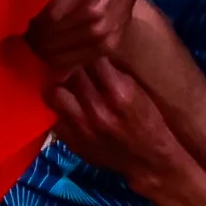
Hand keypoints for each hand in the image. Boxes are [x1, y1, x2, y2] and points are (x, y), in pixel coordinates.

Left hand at [47, 56, 187, 182]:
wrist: (150, 161)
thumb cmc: (151, 121)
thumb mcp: (140, 91)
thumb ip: (116, 72)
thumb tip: (92, 49)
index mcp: (120, 92)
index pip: (91, 56)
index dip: (86, 47)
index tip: (85, 44)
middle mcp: (98, 109)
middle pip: (69, 72)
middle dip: (70, 62)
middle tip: (70, 58)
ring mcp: (82, 127)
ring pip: (54, 91)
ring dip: (57, 83)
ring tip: (63, 80)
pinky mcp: (73, 141)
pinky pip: (54, 115)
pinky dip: (59, 106)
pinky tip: (67, 102)